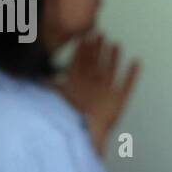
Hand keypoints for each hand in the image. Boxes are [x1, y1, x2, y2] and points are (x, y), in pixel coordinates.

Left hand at [57, 32, 139, 155]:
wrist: (84, 138)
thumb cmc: (70, 121)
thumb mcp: (57, 100)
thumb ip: (50, 88)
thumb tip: (35, 77)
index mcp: (78, 86)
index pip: (81, 64)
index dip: (82, 50)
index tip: (83, 37)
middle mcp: (92, 87)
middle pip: (96, 64)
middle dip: (98, 49)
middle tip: (99, 34)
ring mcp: (107, 93)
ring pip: (111, 71)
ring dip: (114, 58)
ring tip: (116, 44)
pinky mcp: (119, 101)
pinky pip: (127, 85)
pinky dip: (132, 74)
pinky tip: (136, 62)